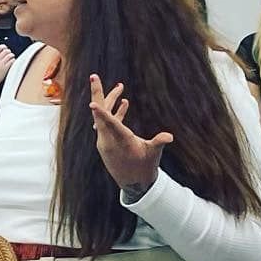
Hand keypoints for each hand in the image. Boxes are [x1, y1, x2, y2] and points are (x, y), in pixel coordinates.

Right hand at [0, 45, 15, 82]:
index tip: (5, 48)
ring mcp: (0, 64)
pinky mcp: (5, 68)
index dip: (4, 46)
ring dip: (12, 55)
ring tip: (12, 56)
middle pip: (6, 51)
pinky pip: (12, 61)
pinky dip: (13, 60)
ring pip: (10, 55)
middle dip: (9, 51)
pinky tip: (12, 61)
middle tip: (9, 53)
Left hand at [88, 74, 171, 190]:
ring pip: (105, 116)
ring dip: (111, 101)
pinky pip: (108, 123)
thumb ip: (159, 143)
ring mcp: (106, 140)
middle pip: (101, 112)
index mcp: (120, 141)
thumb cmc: (144, 168)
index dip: (101, 113)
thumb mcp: (153, 155)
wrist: (134, 184)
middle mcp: (108, 139)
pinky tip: (125, 103)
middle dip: (99, 93)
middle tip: (94, 76)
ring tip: (120, 86)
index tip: (92, 103)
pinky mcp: (108, 142)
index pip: (108, 124)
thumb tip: (168, 137)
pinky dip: (115, 113)